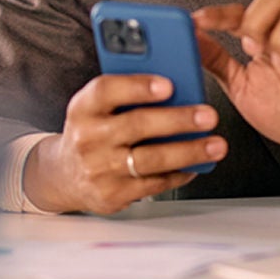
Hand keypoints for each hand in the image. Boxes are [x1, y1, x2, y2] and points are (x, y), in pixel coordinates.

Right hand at [22, 74, 227, 214]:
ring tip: (215, 144)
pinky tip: (196, 164)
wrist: (64, 175)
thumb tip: (176, 83)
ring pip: (151, 159)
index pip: (106, 91)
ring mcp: (100, 169)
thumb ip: (126, 94)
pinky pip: (154, 184)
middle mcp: (88, 138)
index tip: (169, 84)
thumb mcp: (96, 108)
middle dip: (178, 120)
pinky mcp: (113, 195)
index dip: (138, 86)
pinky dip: (180, 173)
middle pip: (137, 125)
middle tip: (208, 115)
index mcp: (83, 108)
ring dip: (189, 152)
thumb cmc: (91, 132)